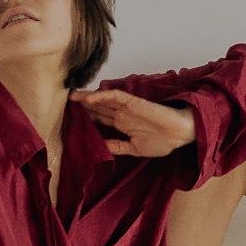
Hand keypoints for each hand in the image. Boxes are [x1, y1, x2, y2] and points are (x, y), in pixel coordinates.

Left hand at [71, 89, 196, 159]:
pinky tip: (89, 98)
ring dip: (87, 98)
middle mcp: (122, 114)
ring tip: (71, 96)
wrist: (180, 134)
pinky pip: (115, 96)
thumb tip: (100, 147)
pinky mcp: (133, 102)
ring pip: (103, 99)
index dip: (86, 117)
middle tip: (64, 104)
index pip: (100, 118)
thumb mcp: (135, 149)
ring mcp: (126, 107)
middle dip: (82, 106)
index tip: (70, 118)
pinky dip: (102, 96)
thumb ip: (117, 146)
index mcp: (122, 124)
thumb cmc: (163, 141)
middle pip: (98, 107)